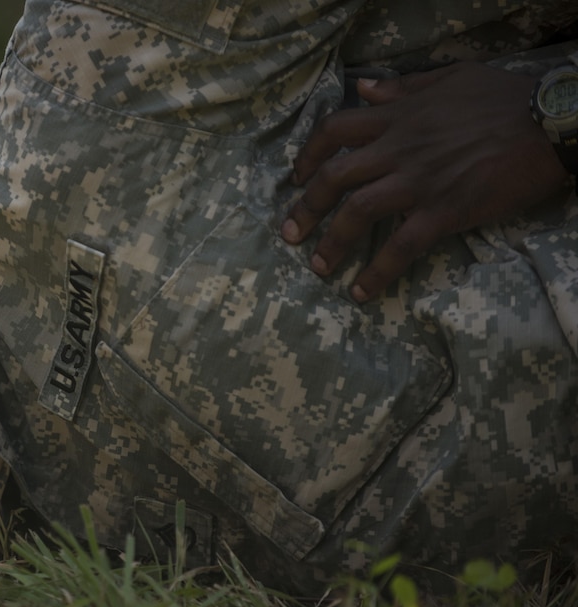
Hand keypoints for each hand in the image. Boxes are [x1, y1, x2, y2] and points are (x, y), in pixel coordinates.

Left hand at [281, 62, 569, 301]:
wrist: (551, 122)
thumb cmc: (505, 98)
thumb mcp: (450, 78)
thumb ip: (404, 87)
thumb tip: (366, 89)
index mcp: (398, 117)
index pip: (334, 130)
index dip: (308, 155)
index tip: (297, 177)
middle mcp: (399, 149)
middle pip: (335, 178)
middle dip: (305, 208)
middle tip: (290, 234)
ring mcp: (419, 182)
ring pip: (358, 213)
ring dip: (331, 244)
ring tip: (318, 267)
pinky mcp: (444, 211)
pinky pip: (400, 247)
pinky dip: (376, 273)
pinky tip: (361, 292)